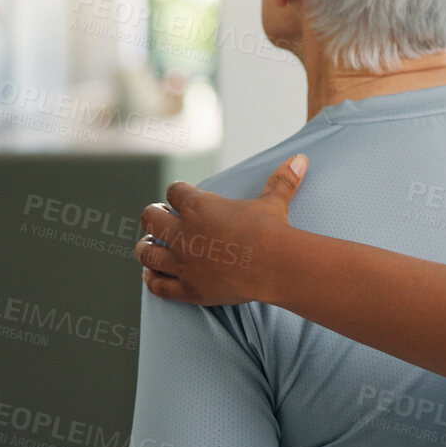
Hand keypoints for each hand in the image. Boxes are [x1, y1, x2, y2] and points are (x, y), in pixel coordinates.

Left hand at [134, 154, 308, 305]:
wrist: (275, 265)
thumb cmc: (272, 230)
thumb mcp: (275, 202)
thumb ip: (282, 180)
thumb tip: (301, 159)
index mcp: (199, 206)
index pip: (174, 191)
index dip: (177, 193)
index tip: (181, 197)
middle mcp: (183, 233)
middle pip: (150, 219)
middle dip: (152, 217)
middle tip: (159, 220)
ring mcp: (182, 262)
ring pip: (146, 254)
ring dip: (144, 249)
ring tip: (148, 247)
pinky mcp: (187, 288)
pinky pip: (158, 285)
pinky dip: (151, 280)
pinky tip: (150, 277)